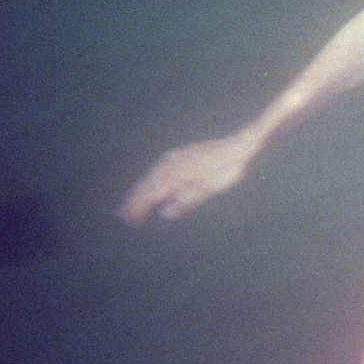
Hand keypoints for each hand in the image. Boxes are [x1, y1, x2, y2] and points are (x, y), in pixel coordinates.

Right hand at [117, 133, 257, 224]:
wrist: (240, 143)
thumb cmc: (229, 167)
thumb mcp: (211, 186)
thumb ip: (188, 199)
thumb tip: (166, 213)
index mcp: (178, 173)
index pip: (153, 193)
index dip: (139, 207)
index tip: (129, 220)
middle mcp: (172, 163)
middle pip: (148, 185)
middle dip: (135, 201)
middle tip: (123, 217)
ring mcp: (176, 157)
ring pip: (152, 176)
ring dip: (140, 191)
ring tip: (130, 205)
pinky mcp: (181, 155)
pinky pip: (159, 169)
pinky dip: (150, 180)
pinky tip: (149, 186)